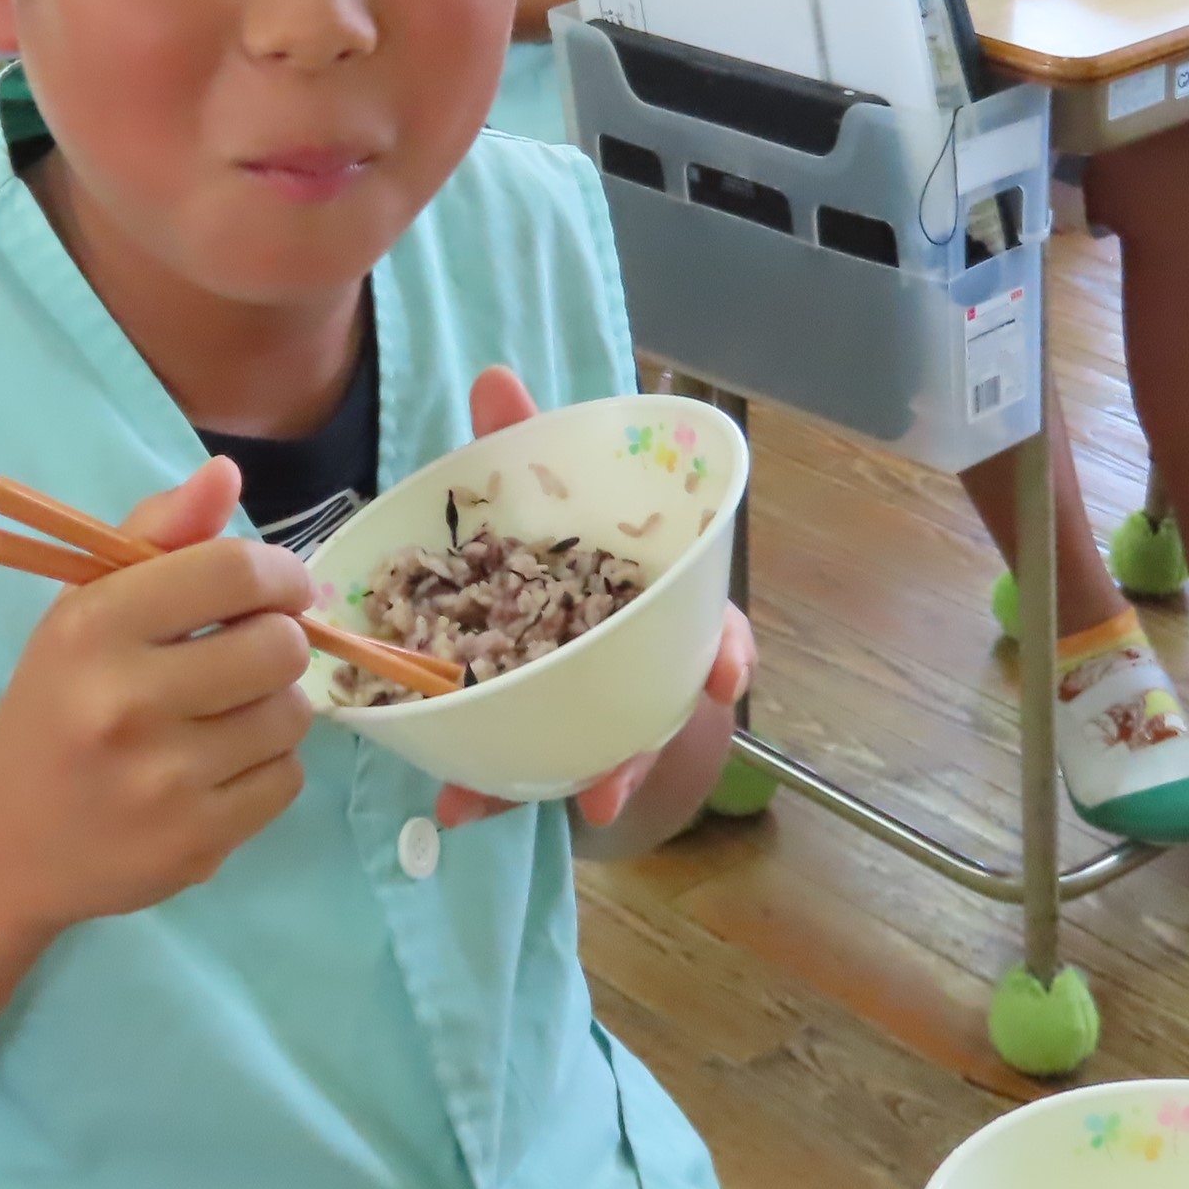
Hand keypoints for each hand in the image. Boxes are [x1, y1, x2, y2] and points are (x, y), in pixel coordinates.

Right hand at [0, 458, 315, 936]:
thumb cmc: (54, 704)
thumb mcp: (83, 608)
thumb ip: (157, 533)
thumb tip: (227, 475)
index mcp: (96, 628)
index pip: (233, 571)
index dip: (279, 572)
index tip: (276, 586)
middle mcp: (129, 703)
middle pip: (281, 645)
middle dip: (279, 639)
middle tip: (248, 651)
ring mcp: (165, 782)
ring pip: (292, 714)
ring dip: (274, 704)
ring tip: (226, 710)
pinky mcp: (196, 843)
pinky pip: (287, 779)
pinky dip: (268, 767)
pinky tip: (219, 765)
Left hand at [430, 369, 759, 831]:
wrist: (512, 588)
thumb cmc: (550, 536)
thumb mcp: (534, 488)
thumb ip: (521, 438)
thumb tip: (493, 377)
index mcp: (653, 599)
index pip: (713, 628)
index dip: (725, 652)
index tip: (728, 678)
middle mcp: (639, 658)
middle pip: (656, 710)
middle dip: (639, 751)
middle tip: (611, 783)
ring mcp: (598, 703)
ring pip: (597, 752)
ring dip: (561, 784)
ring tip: (521, 811)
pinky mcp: (547, 733)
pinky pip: (528, 767)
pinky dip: (495, 788)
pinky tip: (460, 807)